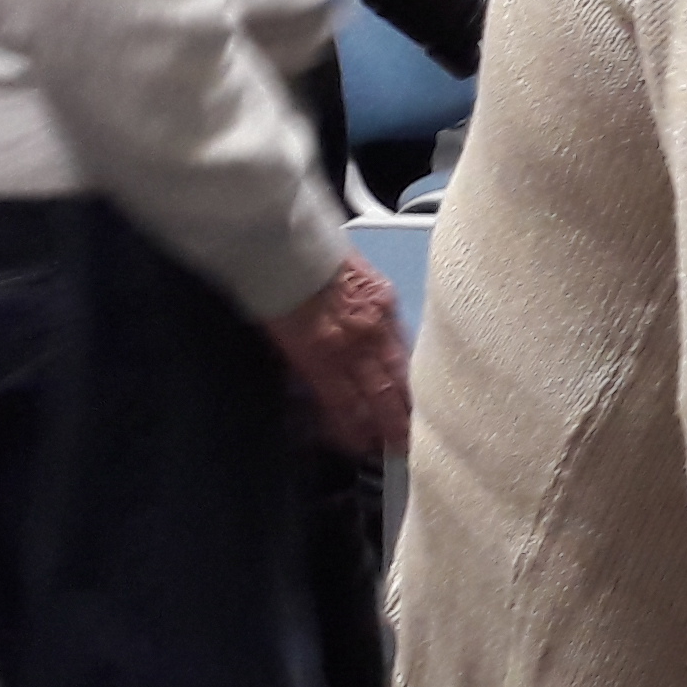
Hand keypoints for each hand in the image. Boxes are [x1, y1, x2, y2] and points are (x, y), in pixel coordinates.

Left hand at [268, 255, 408, 456]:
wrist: (282, 240)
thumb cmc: (272, 287)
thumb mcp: (279, 340)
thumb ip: (308, 369)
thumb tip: (322, 394)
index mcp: (320, 354)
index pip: (346, 406)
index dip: (357, 430)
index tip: (363, 446)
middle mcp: (353, 341)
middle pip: (383, 394)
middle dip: (395, 423)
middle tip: (403, 443)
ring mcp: (376, 319)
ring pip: (401, 369)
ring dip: (408, 398)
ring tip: (415, 418)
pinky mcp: (387, 297)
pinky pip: (404, 339)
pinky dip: (410, 362)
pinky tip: (414, 375)